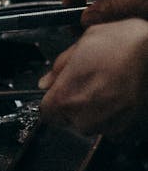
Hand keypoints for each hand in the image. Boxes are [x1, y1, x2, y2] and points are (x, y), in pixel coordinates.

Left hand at [38, 18, 147, 139]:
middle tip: (86, 81)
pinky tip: (115, 93)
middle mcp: (83, 116)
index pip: (46, 113)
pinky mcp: (124, 126)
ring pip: (88, 123)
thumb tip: (46, 82)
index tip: (59, 91)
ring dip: (91, 109)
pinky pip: (108, 126)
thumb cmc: (120, 43)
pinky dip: (109, 114)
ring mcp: (105, 124)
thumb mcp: (80, 45)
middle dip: (72, 103)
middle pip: (67, 119)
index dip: (52, 100)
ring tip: (104, 84)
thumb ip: (58, 68)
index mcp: (65, 96)